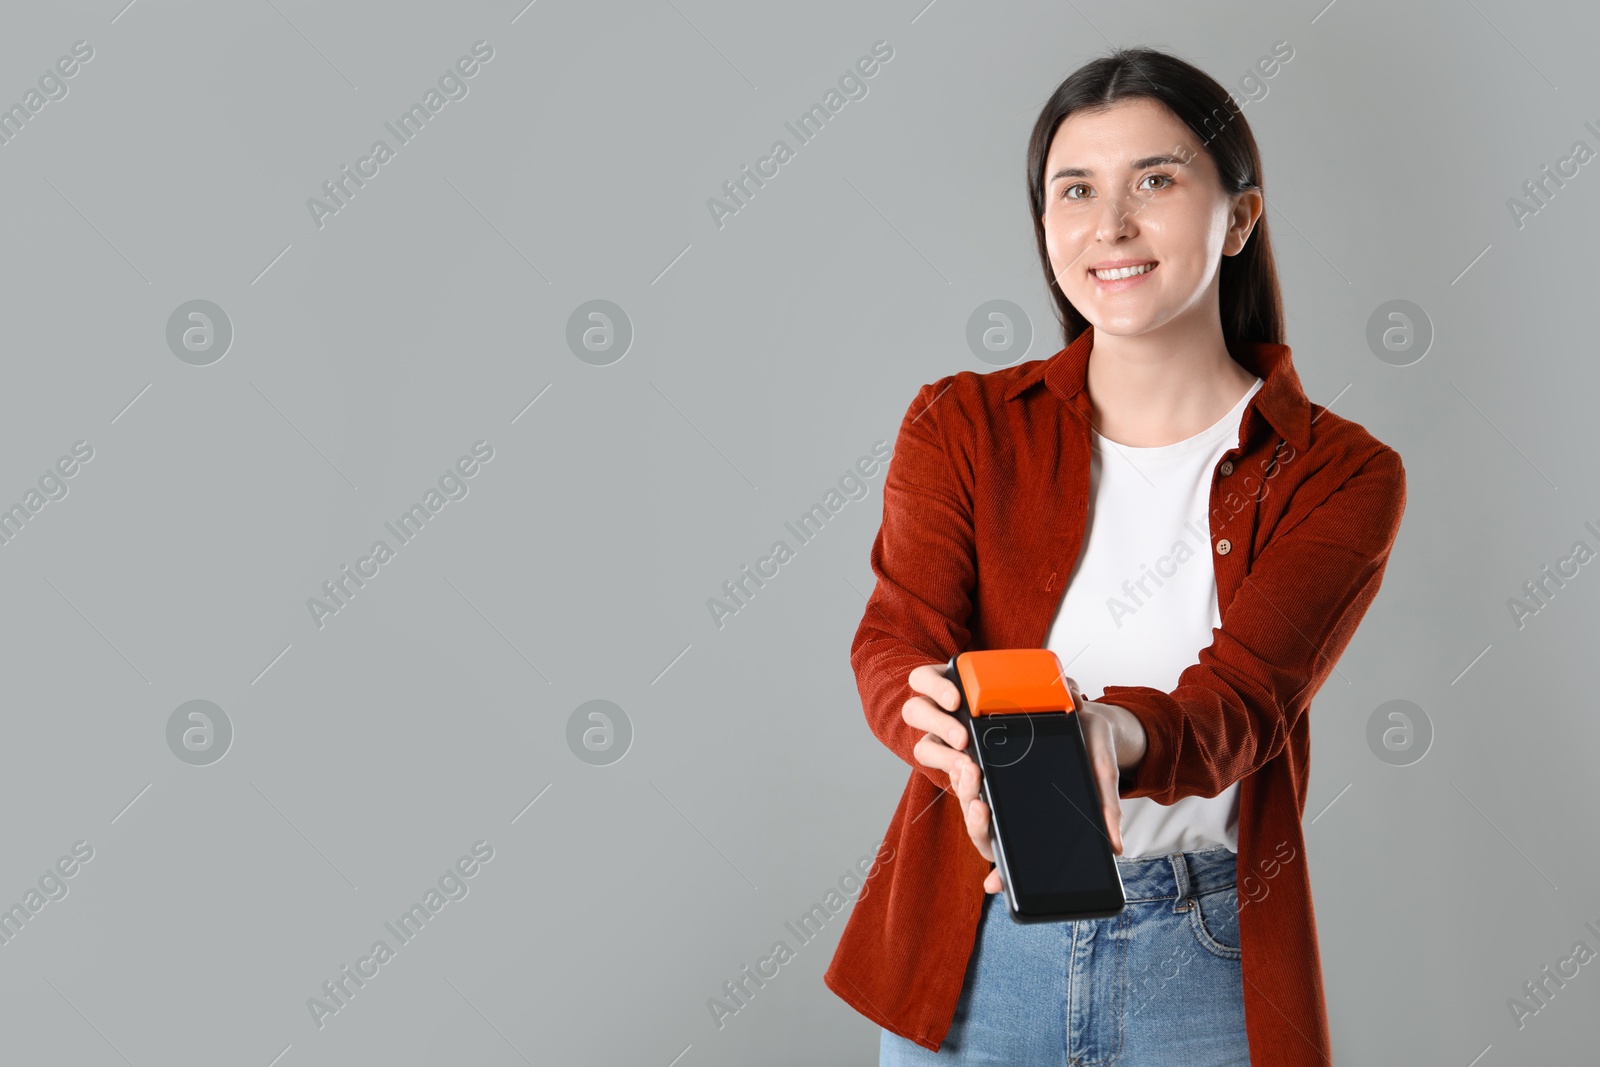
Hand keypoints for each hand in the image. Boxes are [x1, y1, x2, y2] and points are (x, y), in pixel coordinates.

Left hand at [903, 664, 1146, 893]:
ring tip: (966, 766)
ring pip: (968, 790)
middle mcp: (1008, 804)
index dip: (984, 831)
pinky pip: (971, 762)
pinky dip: (965, 756)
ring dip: (962, 780)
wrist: (1091, 719)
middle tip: (972, 787)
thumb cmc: (1094, 754)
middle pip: (975, 814)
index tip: (983, 812)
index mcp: (1027, 820)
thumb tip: (1116, 847)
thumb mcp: (1102, 778)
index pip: (995, 838)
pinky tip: (964, 745)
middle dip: (969, 801)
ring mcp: (998, 782)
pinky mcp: (994, 757)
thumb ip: (1106, 810)